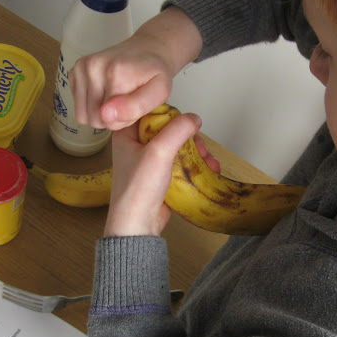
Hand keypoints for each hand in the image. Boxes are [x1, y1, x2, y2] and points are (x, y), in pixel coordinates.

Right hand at [70, 34, 173, 130]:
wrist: (147, 48)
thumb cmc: (154, 73)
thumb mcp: (160, 92)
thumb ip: (136, 106)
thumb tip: (105, 115)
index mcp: (114, 72)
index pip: (107, 121)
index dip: (123, 120)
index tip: (135, 106)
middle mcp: (92, 67)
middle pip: (93, 119)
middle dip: (111, 118)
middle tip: (127, 103)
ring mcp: (80, 68)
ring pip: (83, 115)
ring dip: (100, 113)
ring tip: (118, 99)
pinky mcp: (74, 71)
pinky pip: (78, 105)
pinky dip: (91, 104)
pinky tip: (106, 92)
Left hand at [104, 113, 203, 236]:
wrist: (137, 226)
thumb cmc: (139, 190)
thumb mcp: (158, 152)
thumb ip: (177, 130)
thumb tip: (194, 118)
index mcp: (126, 133)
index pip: (150, 110)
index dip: (171, 112)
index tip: (186, 121)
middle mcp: (136, 144)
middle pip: (169, 128)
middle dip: (190, 137)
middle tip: (201, 147)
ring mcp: (148, 159)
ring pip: (178, 144)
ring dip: (197, 151)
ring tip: (209, 161)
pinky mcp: (159, 174)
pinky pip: (180, 160)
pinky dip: (195, 163)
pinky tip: (209, 168)